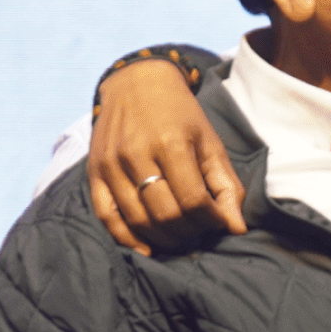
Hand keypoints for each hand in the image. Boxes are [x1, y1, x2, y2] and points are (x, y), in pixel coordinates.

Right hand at [89, 61, 244, 253]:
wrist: (136, 84)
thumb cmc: (181, 115)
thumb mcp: (211, 143)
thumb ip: (227, 186)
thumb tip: (237, 228)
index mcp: (171, 144)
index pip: (193, 200)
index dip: (210, 220)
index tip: (219, 222)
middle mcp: (136, 155)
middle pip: (165, 214)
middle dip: (189, 232)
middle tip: (200, 232)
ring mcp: (111, 165)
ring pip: (138, 219)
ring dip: (163, 238)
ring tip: (181, 237)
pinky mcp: (94, 172)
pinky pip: (106, 216)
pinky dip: (126, 237)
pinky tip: (146, 247)